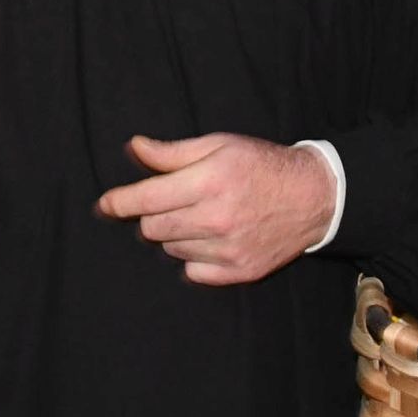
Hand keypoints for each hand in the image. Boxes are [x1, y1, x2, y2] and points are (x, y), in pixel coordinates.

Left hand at [97, 133, 336, 285]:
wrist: (313, 196)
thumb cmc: (262, 164)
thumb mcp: (220, 145)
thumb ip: (173, 152)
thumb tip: (134, 147)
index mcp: (210, 181)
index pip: (146, 199)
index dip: (118, 203)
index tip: (104, 205)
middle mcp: (217, 218)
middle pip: (153, 227)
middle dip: (151, 215)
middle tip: (170, 203)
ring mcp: (229, 249)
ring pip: (171, 249)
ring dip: (174, 235)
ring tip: (198, 217)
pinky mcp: (240, 271)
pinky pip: (193, 271)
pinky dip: (193, 257)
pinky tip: (210, 239)